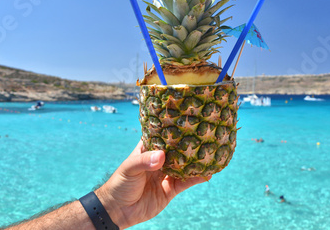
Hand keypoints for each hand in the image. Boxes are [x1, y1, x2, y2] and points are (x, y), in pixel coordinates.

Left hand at [96, 140, 210, 228]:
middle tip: (205, 135)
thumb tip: (162, 156)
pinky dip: (196, 178)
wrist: (118, 210)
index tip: (187, 120)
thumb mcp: (129, 168)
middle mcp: (158, 160)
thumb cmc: (119, 183)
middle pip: (177, 150)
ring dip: (196, 162)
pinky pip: (185, 182)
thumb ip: (145, 161)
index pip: (162, 136)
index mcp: (147, 150)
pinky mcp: (170, 190)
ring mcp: (165, 175)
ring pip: (184, 166)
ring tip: (211, 153)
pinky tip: (207, 174)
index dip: (173, 129)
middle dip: (189, 145)